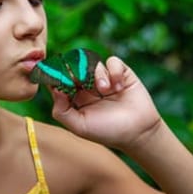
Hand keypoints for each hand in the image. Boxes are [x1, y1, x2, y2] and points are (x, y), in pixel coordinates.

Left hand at [51, 56, 165, 151]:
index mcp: (74, 97)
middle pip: (75, 66)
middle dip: (76, 69)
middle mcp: (88, 85)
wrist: (138, 132)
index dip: (56, 75)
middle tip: (80, 78)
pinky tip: (119, 86)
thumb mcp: (80, 126)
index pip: (60, 79)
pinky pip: (113, 62)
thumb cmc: (108, 132)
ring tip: (106, 90)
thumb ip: (62, 111)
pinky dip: (114, 71)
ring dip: (98, 74)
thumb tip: (54, 89)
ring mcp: (105, 78)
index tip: (55, 75)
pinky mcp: (121, 73)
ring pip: (93, 62)